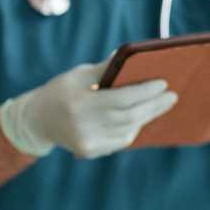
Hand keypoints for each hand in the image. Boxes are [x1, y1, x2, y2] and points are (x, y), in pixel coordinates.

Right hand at [0, 59, 176, 157]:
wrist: (37, 120)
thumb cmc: (62, 90)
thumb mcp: (79, 74)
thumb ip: (106, 68)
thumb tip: (134, 56)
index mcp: (79, 103)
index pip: (121, 99)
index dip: (145, 92)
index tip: (163, 83)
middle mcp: (83, 126)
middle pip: (129, 116)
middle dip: (154, 105)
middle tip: (172, 96)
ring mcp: (87, 143)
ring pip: (128, 130)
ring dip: (147, 116)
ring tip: (162, 104)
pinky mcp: (91, 152)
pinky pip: (121, 140)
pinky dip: (134, 127)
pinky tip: (143, 117)